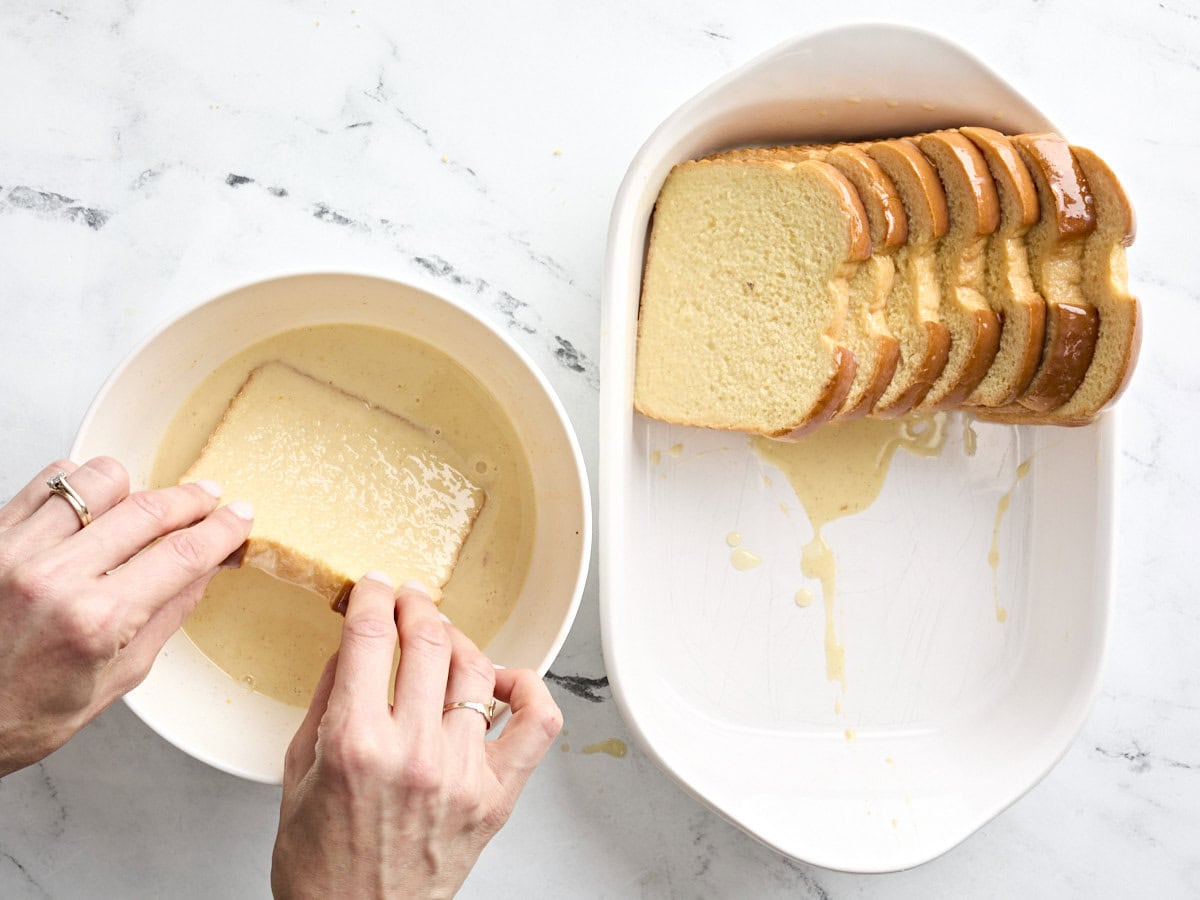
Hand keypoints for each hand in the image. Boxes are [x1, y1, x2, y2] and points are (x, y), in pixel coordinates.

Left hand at [0, 457, 253, 774]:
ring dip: (133, 489)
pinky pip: (48, 481)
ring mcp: (15, 550)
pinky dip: (78, 486)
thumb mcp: (117, 678)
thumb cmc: (23, 714)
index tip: (239, 517)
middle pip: (149, 509)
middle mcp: (54, 577)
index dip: (222, 530)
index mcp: (96, 621)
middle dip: (192, 499)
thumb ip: (166, 615)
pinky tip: (89, 509)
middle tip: (210, 499)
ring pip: (99, 479)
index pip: (182, 555)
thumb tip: (206, 568)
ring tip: (138, 509)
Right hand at [272, 576, 562, 898]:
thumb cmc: (323, 864)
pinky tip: (502, 681)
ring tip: (444, 638)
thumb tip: (353, 644)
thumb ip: (327, 699)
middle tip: (409, 601)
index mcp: (355, 743)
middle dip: (416, 605)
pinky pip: (537, 724)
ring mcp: (463, 774)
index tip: (375, 586)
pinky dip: (527, 689)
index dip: (374, 596)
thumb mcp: (297, 772)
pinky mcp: (498, 796)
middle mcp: (414, 753)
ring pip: (476, 669)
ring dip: (458, 639)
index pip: (372, 636)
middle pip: (428, 641)